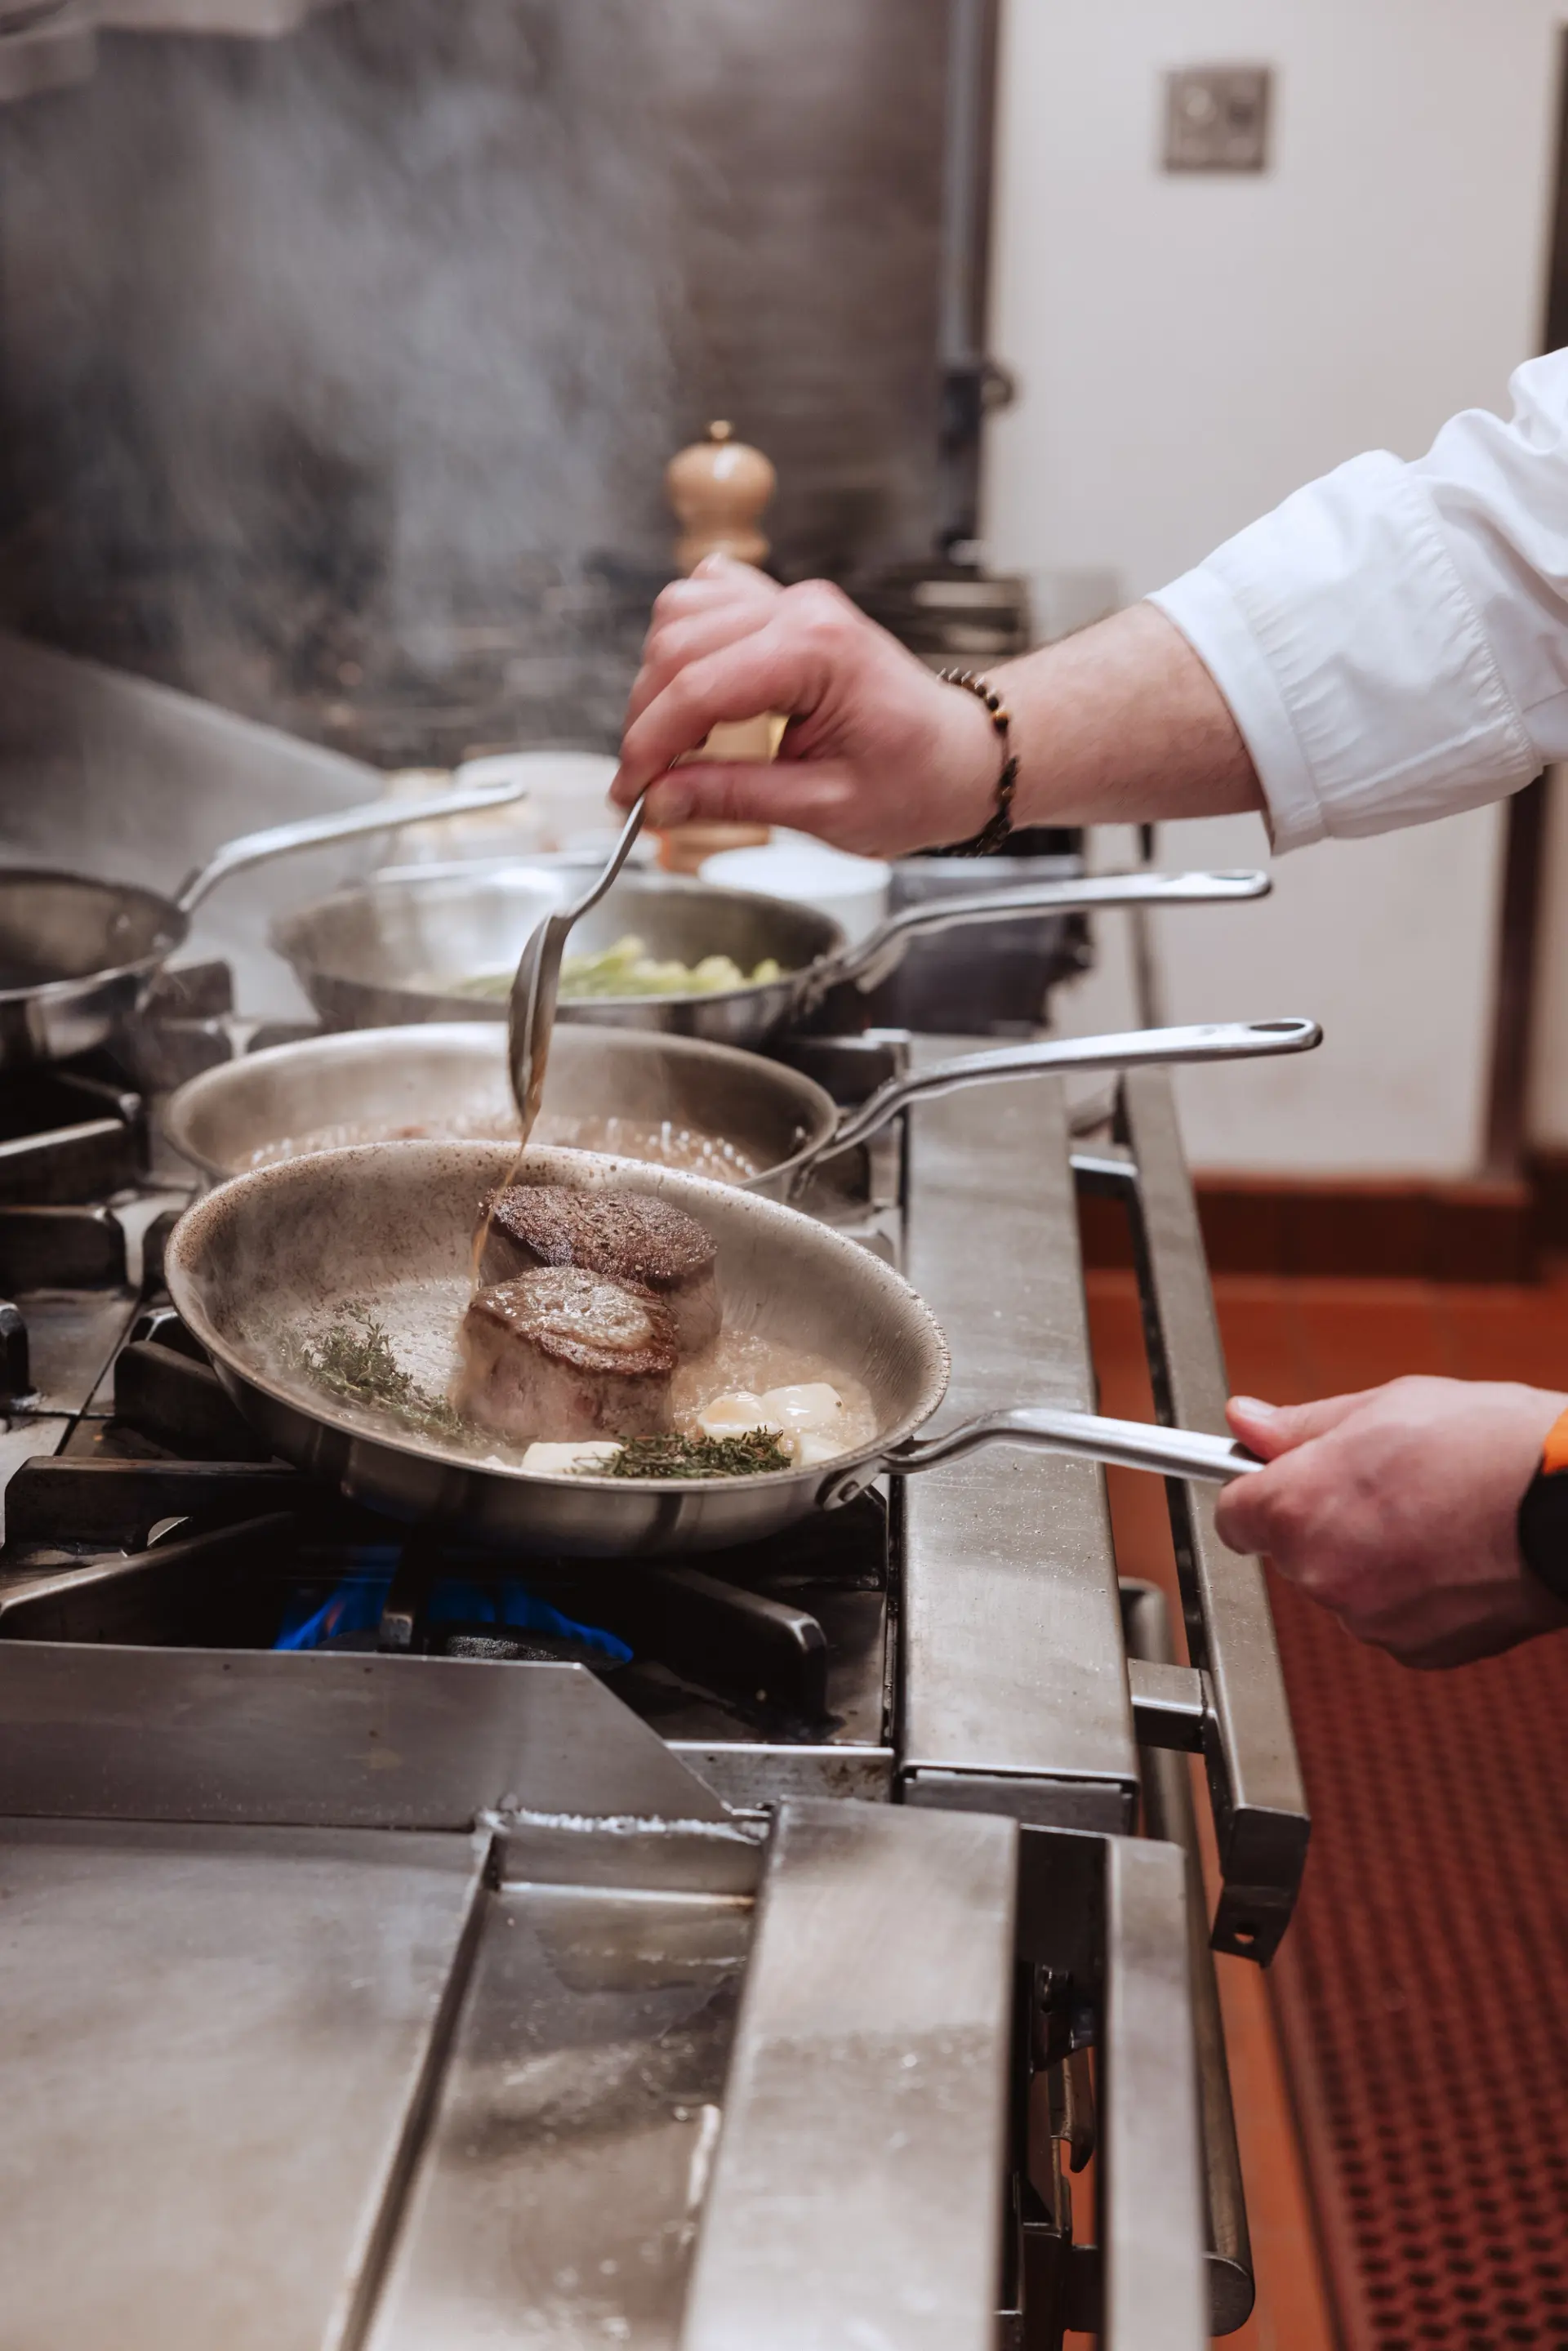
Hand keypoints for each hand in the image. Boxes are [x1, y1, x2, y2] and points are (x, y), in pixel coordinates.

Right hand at [612, 557, 1002, 853]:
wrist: (962, 758)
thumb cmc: (917, 782)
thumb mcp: (825, 808)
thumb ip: (734, 798)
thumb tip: (661, 800)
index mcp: (817, 651)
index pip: (699, 688)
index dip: (649, 746)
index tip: (629, 796)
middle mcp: (801, 610)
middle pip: (677, 645)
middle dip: (647, 721)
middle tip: (646, 786)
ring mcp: (792, 603)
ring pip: (680, 615)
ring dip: (659, 683)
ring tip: (670, 748)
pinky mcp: (784, 611)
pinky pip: (706, 604)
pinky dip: (682, 648)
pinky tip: (692, 699)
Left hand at [1214, 1377, 1567, 1667]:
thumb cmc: (1489, 1446)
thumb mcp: (1382, 1407)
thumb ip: (1299, 1426)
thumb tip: (1244, 1421)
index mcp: (1298, 1509)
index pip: (1236, 1515)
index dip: (1263, 1492)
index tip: (1286, 1479)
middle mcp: (1322, 1575)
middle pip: (1293, 1551)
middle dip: (1327, 1518)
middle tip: (1387, 1481)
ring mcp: (1369, 1620)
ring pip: (1345, 1585)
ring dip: (1372, 1557)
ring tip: (1435, 1513)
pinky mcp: (1417, 1651)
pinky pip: (1391, 1617)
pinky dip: (1414, 1592)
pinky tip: (1455, 1553)